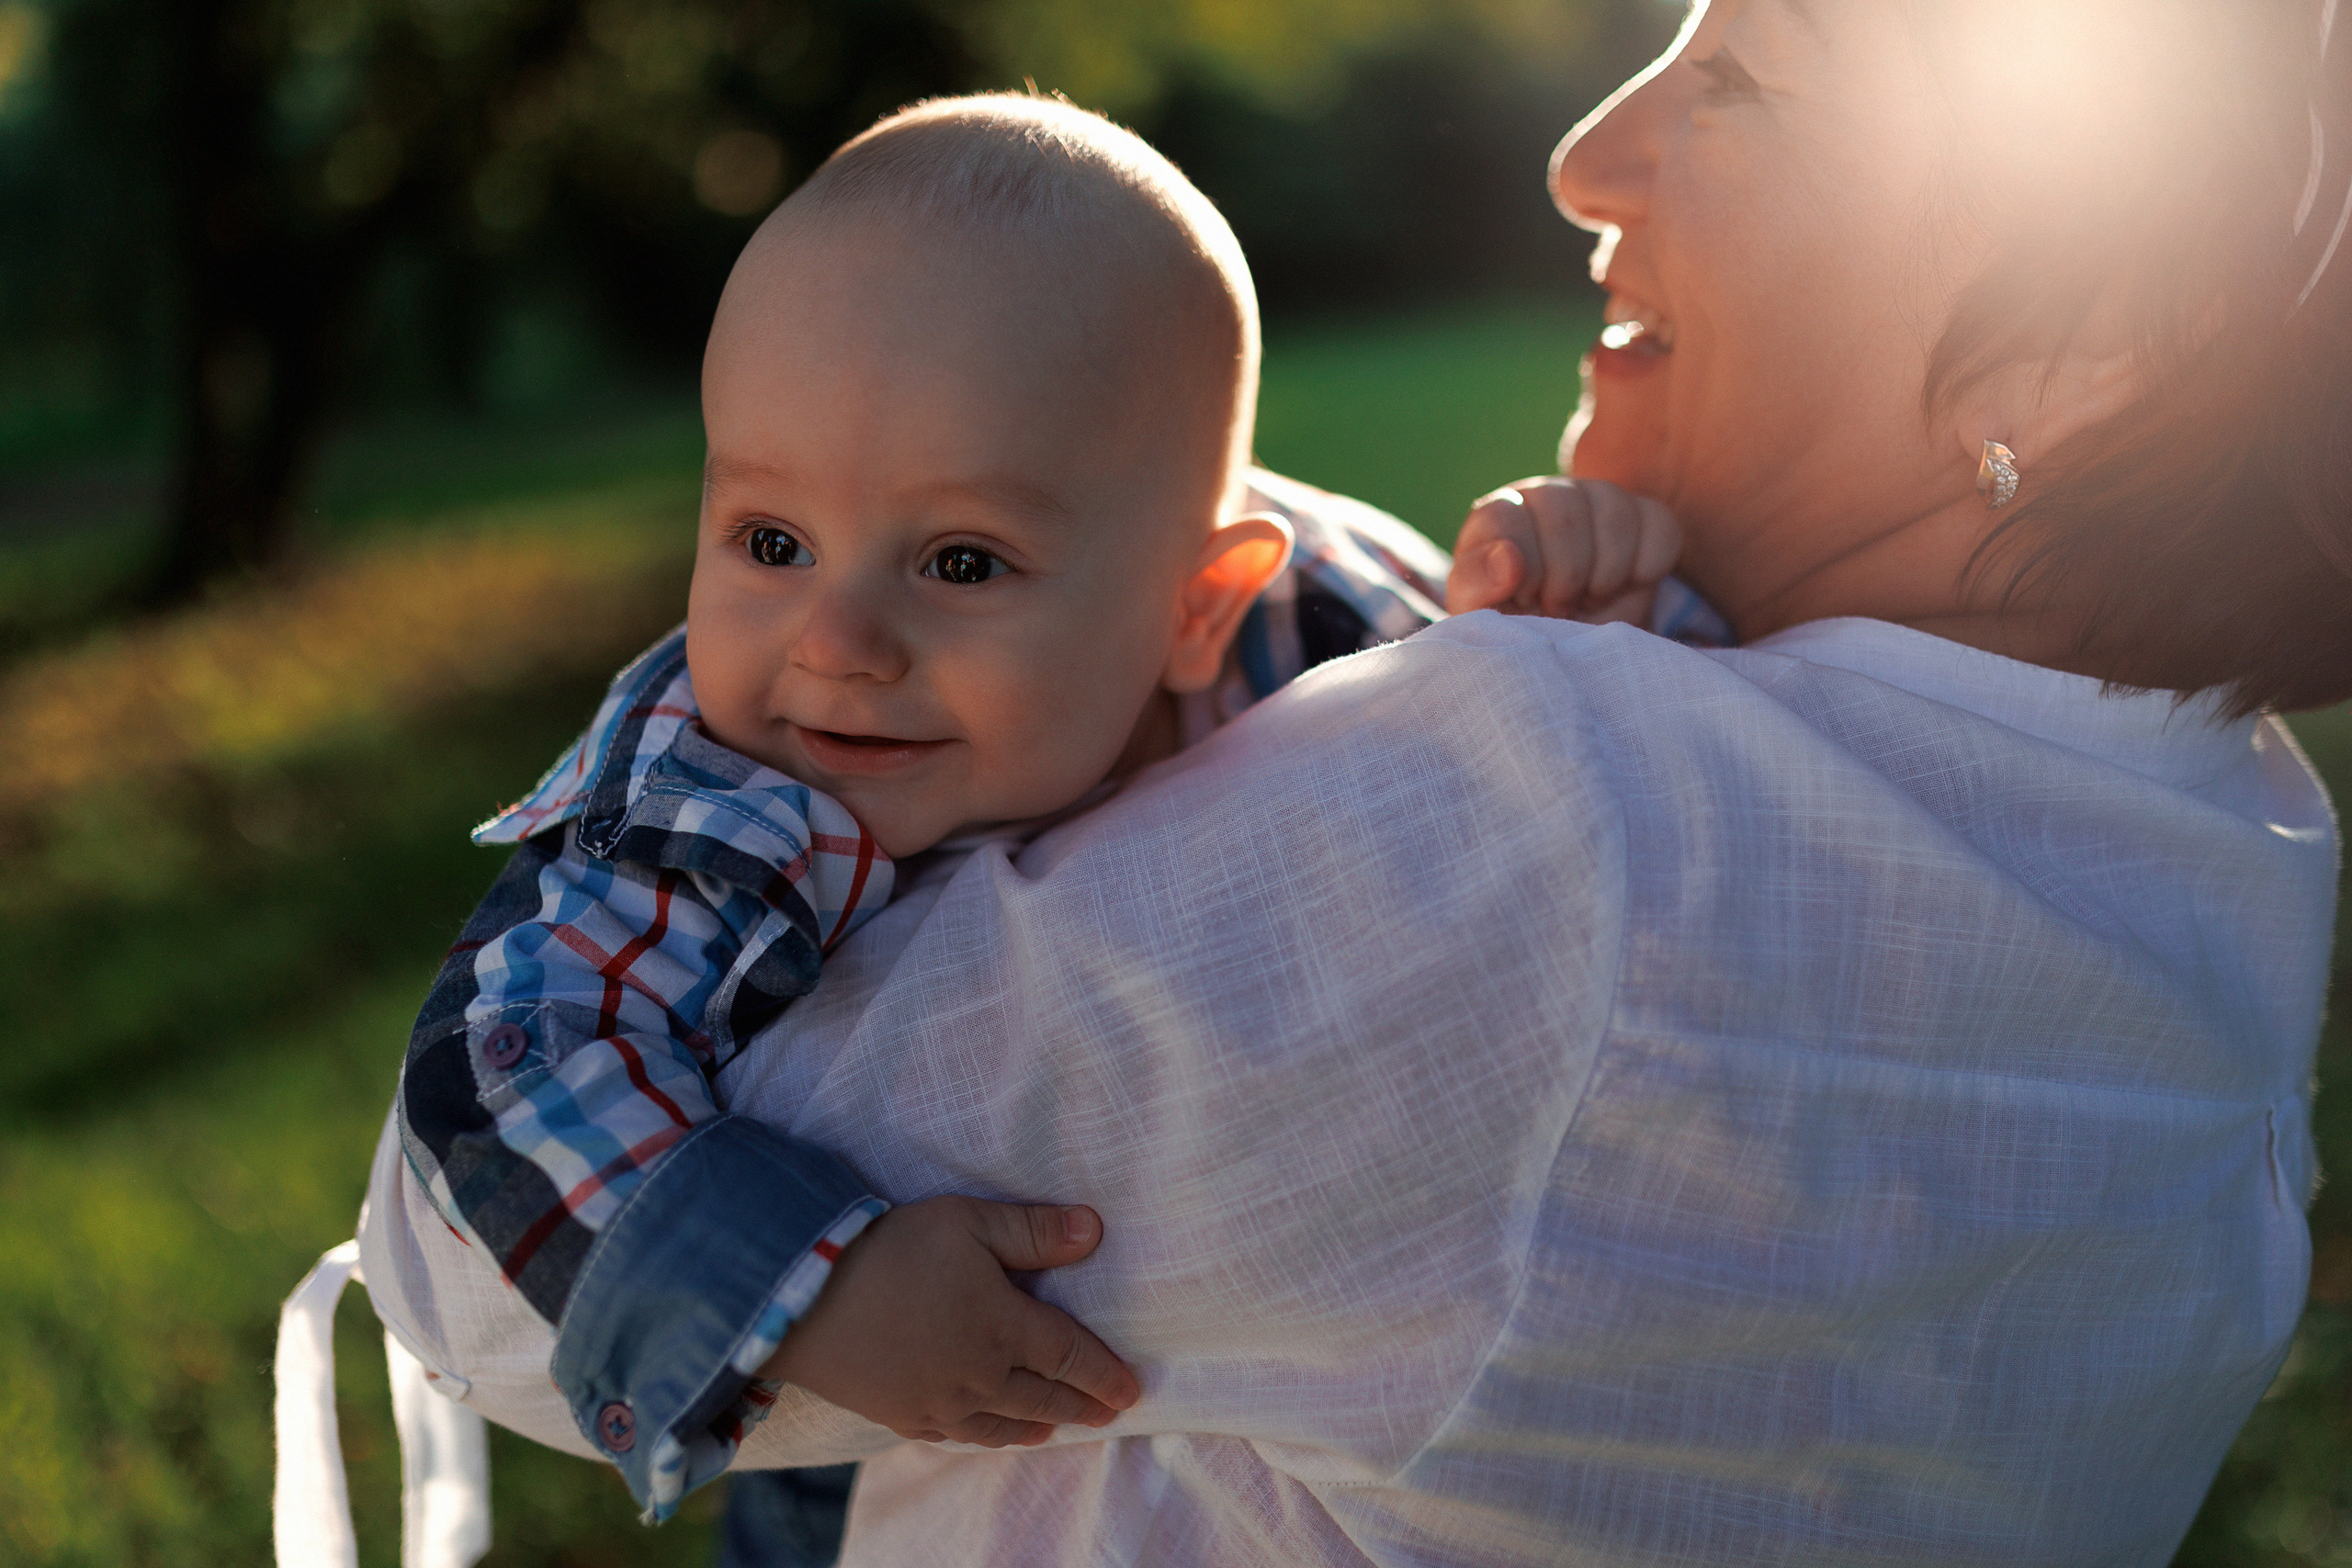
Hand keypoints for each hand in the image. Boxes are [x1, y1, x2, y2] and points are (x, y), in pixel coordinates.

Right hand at [759, 1195, 1140, 1446]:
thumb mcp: (968, 1222)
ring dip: (1035, 1426)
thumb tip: (1093, 1229)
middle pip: (1044, 1398)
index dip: (1104, 1374)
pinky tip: (984, 1432)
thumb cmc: (893, 1249)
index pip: (1071, 1357)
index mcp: (1004, 1329)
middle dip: (1081, 1405)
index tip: (1131, 1390)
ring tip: (1056, 1428)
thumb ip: (1033, 1231)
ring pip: (1001, 1424)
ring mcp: (938, 1402)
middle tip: (1108, 1414)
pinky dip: (981, 1436)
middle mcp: (979, 1376)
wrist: (806, 1297)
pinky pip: (953, 1434)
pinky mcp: (899, 1413)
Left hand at [1445, 477, 1681, 624]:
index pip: (1505, 519)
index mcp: (1497, 516)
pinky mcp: (1646, 517)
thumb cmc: (1517, 628)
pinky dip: (1645, 567)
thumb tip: (1507, 560)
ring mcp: (1598, 499)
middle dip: (1564, 576)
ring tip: (1587, 600)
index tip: (1527, 600)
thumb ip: (1476, 586)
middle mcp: (1546, 496)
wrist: (1570, 647)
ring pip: (1614, 512)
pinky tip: (1622, 587)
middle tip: (1559, 607)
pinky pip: (1660, 527)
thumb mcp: (1481, 617)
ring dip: (1604, 574)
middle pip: (1563, 513)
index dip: (1521, 569)